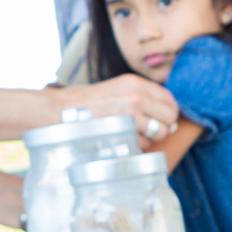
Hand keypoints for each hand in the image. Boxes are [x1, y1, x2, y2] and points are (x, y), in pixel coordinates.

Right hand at [62, 74, 177, 147]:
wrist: (59, 112)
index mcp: (135, 83)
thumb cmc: (87, 104)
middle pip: (170, 117)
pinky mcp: (122, 132)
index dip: (170, 113)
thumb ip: (143, 100)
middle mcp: (136, 96)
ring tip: (131, 136)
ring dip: (150, 139)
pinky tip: (122, 141)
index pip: (169, 99)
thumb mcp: (116, 90)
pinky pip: (143, 145)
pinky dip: (137, 147)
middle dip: (164, 127)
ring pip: (159, 133)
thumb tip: (172, 122)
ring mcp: (129, 115)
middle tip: (150, 132)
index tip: (163, 120)